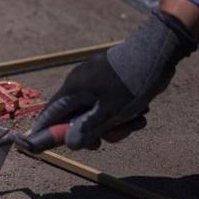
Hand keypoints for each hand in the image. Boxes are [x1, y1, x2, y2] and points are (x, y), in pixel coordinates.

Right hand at [31, 9, 196, 149]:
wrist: (158, 50)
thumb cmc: (131, 82)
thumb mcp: (110, 112)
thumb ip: (88, 129)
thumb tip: (70, 145)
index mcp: (73, 89)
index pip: (50, 114)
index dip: (45, 132)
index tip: (41, 147)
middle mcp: (80, 84)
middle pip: (76, 117)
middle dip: (94, 132)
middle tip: (106, 141)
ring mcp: (95, 80)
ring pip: (97, 112)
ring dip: (115, 124)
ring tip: (137, 121)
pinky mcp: (110, 79)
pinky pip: (109, 103)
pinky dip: (122, 112)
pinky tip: (141, 112)